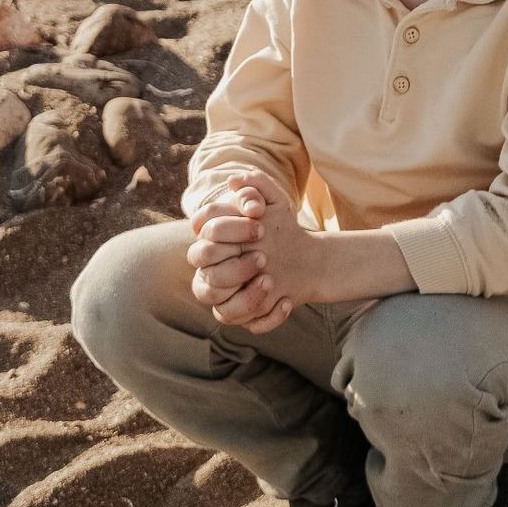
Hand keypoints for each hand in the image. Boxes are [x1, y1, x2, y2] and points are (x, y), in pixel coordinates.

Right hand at [187, 168, 300, 331]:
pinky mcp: (244, 315)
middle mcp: (213, 269)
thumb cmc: (279, 225)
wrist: (304, 256)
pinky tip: (286, 301)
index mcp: (213, 238)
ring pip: (219, 308)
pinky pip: (246, 325)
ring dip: (246, 297)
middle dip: (235, 267)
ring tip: (271, 281)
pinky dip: (267, 316)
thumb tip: (236, 181)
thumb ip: (257, 187)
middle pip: (206, 274)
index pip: (203, 233)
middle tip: (264, 257)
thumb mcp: (275, 202)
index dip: (228, 228)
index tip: (260, 222)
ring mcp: (226, 296)